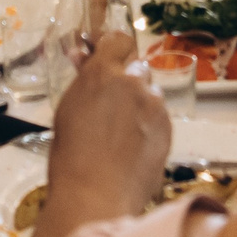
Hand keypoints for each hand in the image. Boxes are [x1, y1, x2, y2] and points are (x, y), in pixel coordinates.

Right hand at [33, 32, 170, 236]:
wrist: (95, 196)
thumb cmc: (71, 158)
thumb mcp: (68, 110)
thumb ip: (83, 80)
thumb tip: (82, 56)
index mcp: (101, 73)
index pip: (118, 40)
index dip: (113, 48)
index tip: (107, 55)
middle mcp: (132, 81)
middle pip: (136, 66)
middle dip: (126, 78)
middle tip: (112, 101)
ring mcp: (154, 104)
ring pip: (149, 92)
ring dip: (139, 102)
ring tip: (122, 132)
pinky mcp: (168, 127)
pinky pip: (159, 116)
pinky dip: (149, 124)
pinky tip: (134, 146)